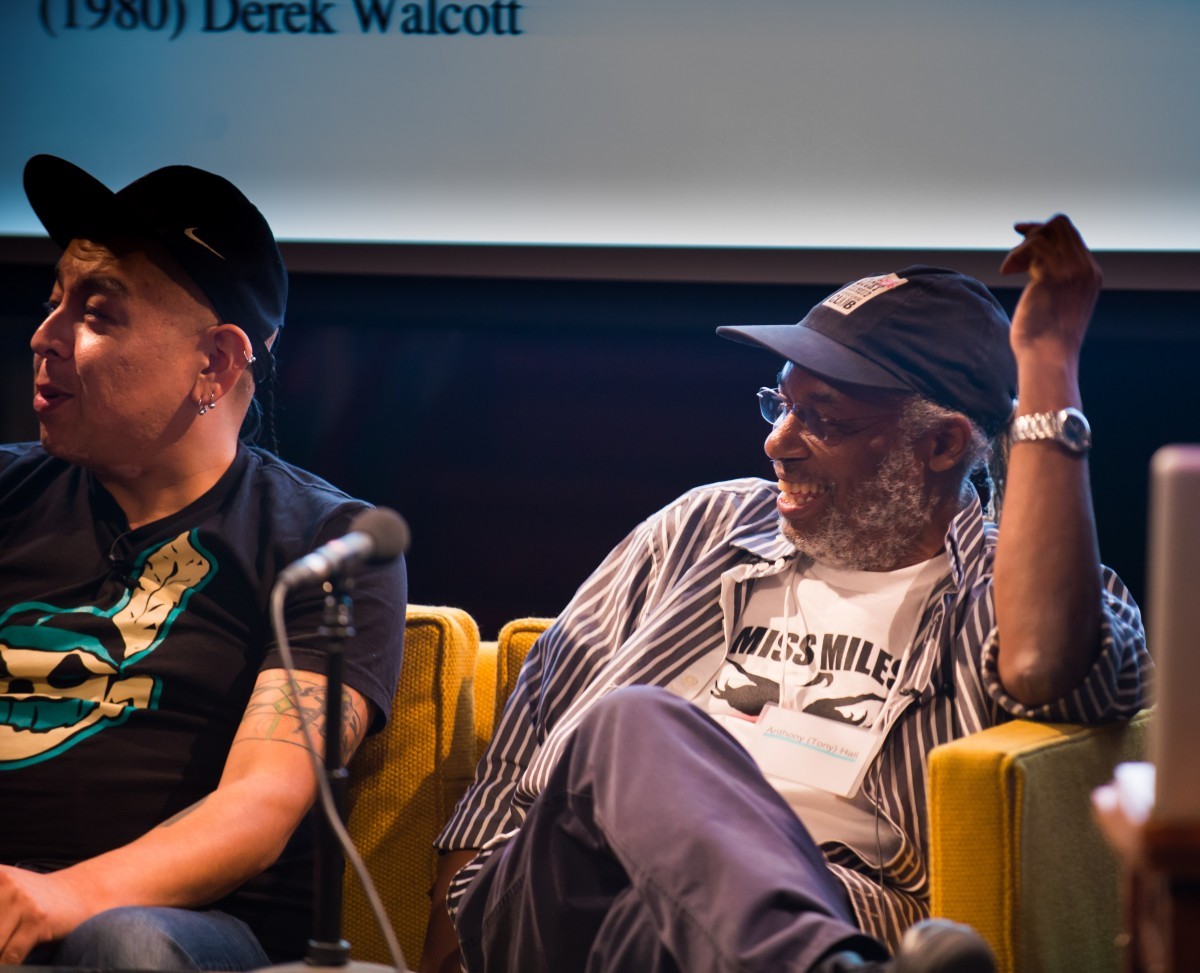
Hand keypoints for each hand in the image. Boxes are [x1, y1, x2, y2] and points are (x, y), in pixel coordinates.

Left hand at [0, 866, 87, 963]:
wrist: (80, 894)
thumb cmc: (34, 900)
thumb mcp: (3, 892)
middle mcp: (4, 883)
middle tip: (1, 941)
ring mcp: (22, 900)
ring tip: (5, 952)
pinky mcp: (38, 920)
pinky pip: (10, 955)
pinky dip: (7, 967)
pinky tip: (10, 965)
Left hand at [999, 214, 1101, 361]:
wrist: (1049, 358)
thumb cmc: (1045, 339)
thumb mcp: (1055, 303)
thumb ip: (1052, 280)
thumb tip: (1031, 264)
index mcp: (1090, 274)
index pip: (1070, 236)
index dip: (1044, 234)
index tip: (1022, 241)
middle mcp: (1085, 269)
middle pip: (1061, 226)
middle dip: (1033, 232)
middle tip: (1015, 256)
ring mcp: (1071, 271)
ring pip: (1046, 232)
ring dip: (1021, 247)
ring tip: (1011, 269)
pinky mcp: (1053, 277)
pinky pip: (1033, 246)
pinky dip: (1015, 255)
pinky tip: (1007, 272)